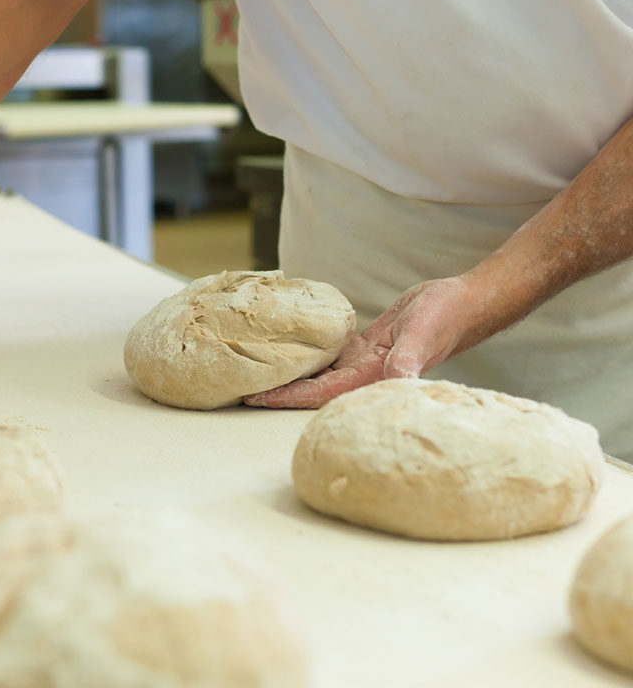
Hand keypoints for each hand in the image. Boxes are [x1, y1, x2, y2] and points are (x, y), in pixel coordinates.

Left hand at [244, 276, 487, 408]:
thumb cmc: (445, 318)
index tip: (255, 399)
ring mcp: (363, 360)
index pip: (319, 393)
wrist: (461, 302)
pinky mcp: (365, 345)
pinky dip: (308, 352)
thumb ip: (406, 360)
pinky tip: (289, 349)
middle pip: (311, 388)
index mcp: (371, 377)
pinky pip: (329, 352)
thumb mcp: (422, 334)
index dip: (286, 398)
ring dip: (290, 374)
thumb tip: (395, 381)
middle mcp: (363, 374)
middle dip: (278, 390)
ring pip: (317, 372)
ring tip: (257, 371)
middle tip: (240, 387)